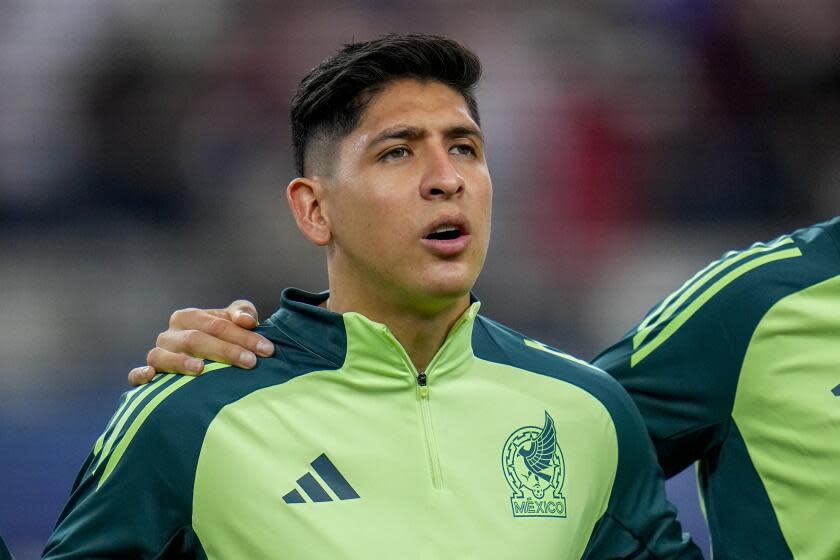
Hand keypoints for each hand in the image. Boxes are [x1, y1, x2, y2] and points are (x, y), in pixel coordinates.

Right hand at [128, 300, 272, 385]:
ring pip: (165, 356)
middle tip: (250, 363)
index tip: (267, 350)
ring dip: (182, 362)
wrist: (204, 358)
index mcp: (189, 317)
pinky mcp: (148, 374)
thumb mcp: (235, 321)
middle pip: (196, 339)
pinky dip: (140, 374)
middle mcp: (170, 334)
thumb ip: (243, 314)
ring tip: (201, 369)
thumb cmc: (223, 337)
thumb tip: (247, 321)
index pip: (218, 324)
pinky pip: (135, 374)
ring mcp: (157, 354)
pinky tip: (151, 376)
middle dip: (225, 350)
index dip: (244, 336)